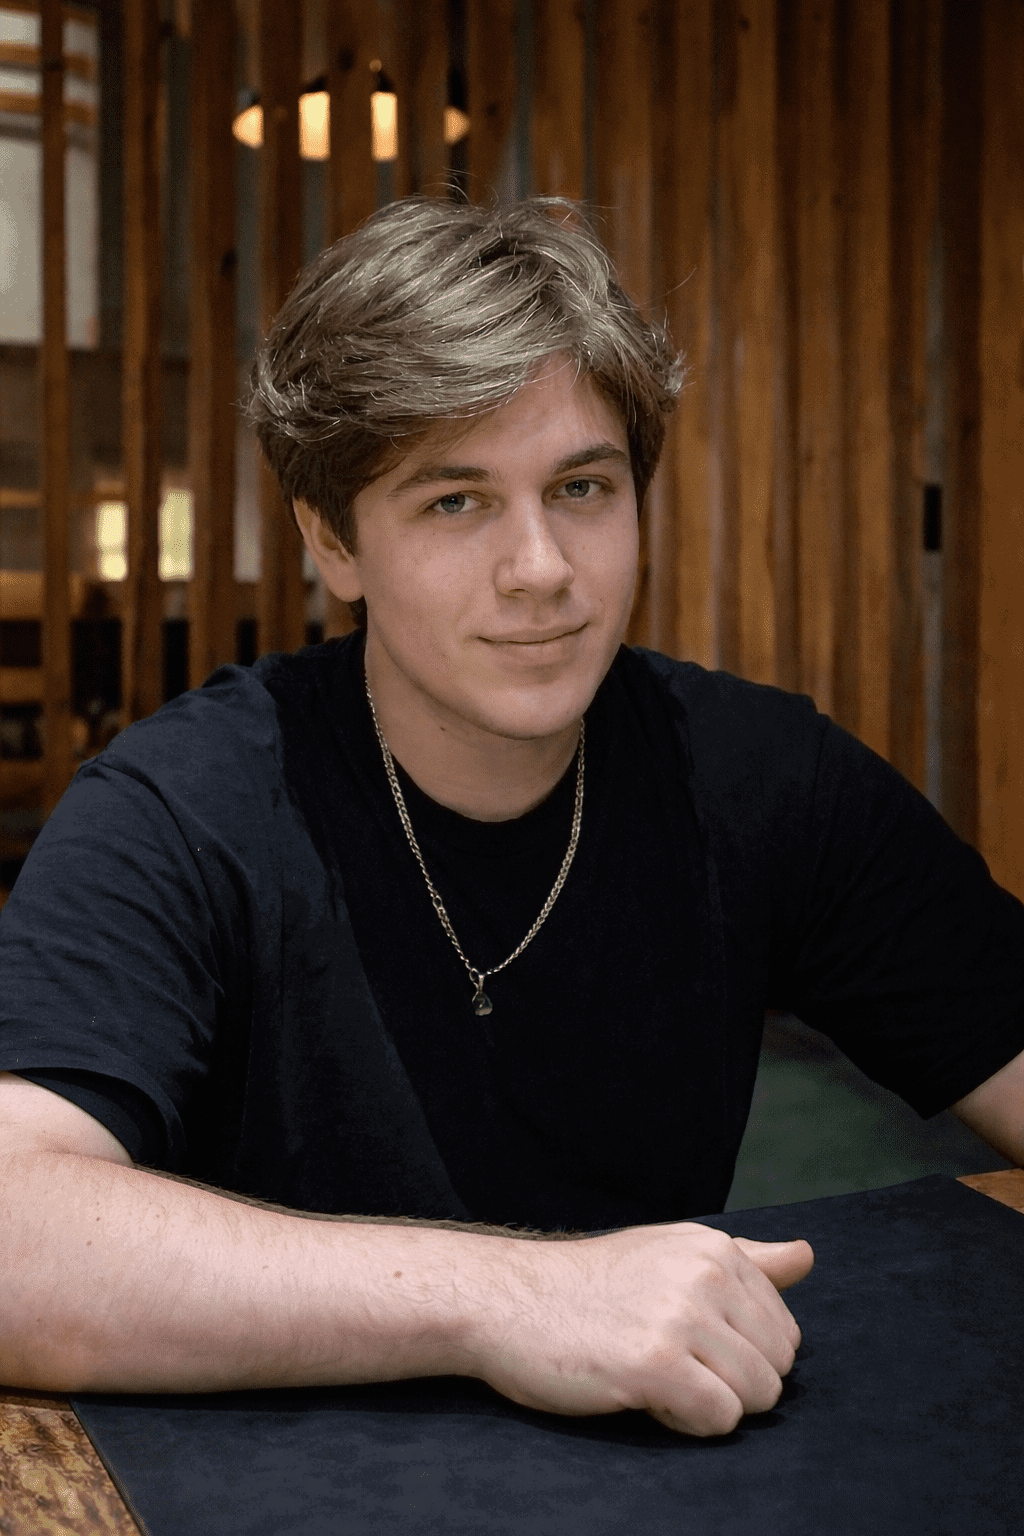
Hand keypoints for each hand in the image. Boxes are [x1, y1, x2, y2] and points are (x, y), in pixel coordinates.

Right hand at [466, 1222, 813, 1437]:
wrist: (507, 1300)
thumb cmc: (591, 1286)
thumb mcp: (670, 1254)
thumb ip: (746, 1259)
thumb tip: (807, 1256)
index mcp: (716, 1249)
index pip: (785, 1332)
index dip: (738, 1355)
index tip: (685, 1341)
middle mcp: (706, 1274)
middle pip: (777, 1370)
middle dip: (730, 1384)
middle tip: (667, 1362)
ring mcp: (680, 1316)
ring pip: (755, 1398)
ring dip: (708, 1404)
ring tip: (652, 1377)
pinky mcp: (654, 1363)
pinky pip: (719, 1419)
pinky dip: (687, 1422)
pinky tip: (643, 1395)